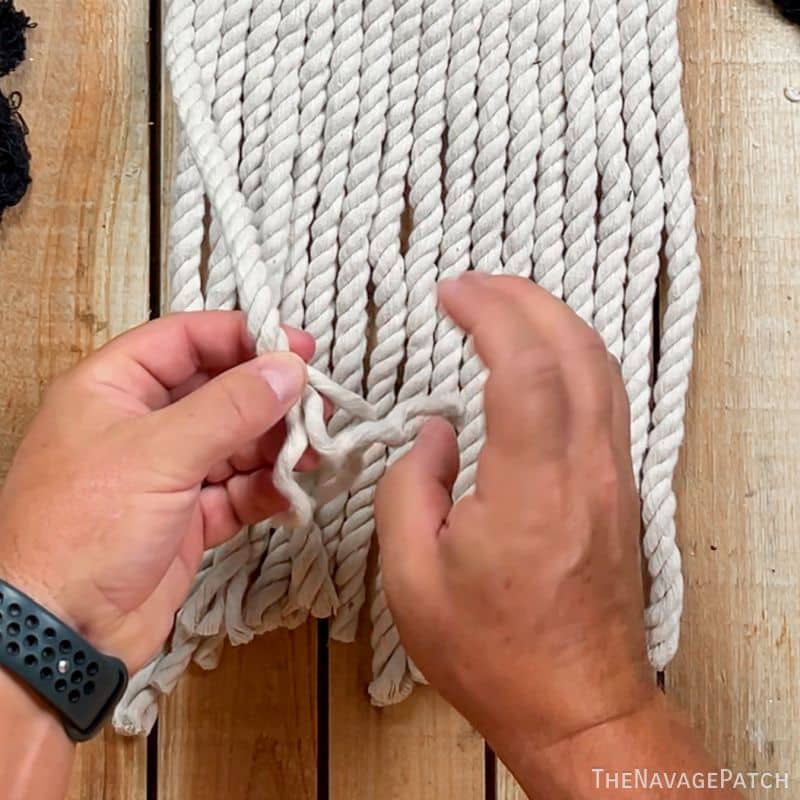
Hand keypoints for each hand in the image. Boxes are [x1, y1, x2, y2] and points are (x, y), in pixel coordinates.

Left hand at [0, 312, 310, 672]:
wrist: (59, 634)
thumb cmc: (83, 528)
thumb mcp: (160, 453)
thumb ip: (231, 407)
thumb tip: (288, 369)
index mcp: (114, 388)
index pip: (186, 340)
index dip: (244, 337)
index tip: (297, 348)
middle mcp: (141, 424)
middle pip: (219, 391)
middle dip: (269, 399)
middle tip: (317, 406)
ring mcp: (166, 473)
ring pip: (235, 443)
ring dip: (275, 447)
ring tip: (311, 453)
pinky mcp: (187, 518)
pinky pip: (238, 491)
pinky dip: (266, 491)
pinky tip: (292, 493)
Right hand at [375, 274, 655, 758]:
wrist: (579, 705)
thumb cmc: (494, 653)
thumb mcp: (413, 578)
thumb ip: (411, 487)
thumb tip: (436, 433)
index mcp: (530, 489)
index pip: (525, 366)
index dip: (489, 312)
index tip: (452, 294)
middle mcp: (585, 470)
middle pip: (574, 348)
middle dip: (524, 298)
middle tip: (474, 285)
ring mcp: (613, 477)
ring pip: (601, 366)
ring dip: (554, 320)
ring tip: (505, 305)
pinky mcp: (620, 489)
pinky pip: (606, 397)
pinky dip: (574, 356)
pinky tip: (543, 357)